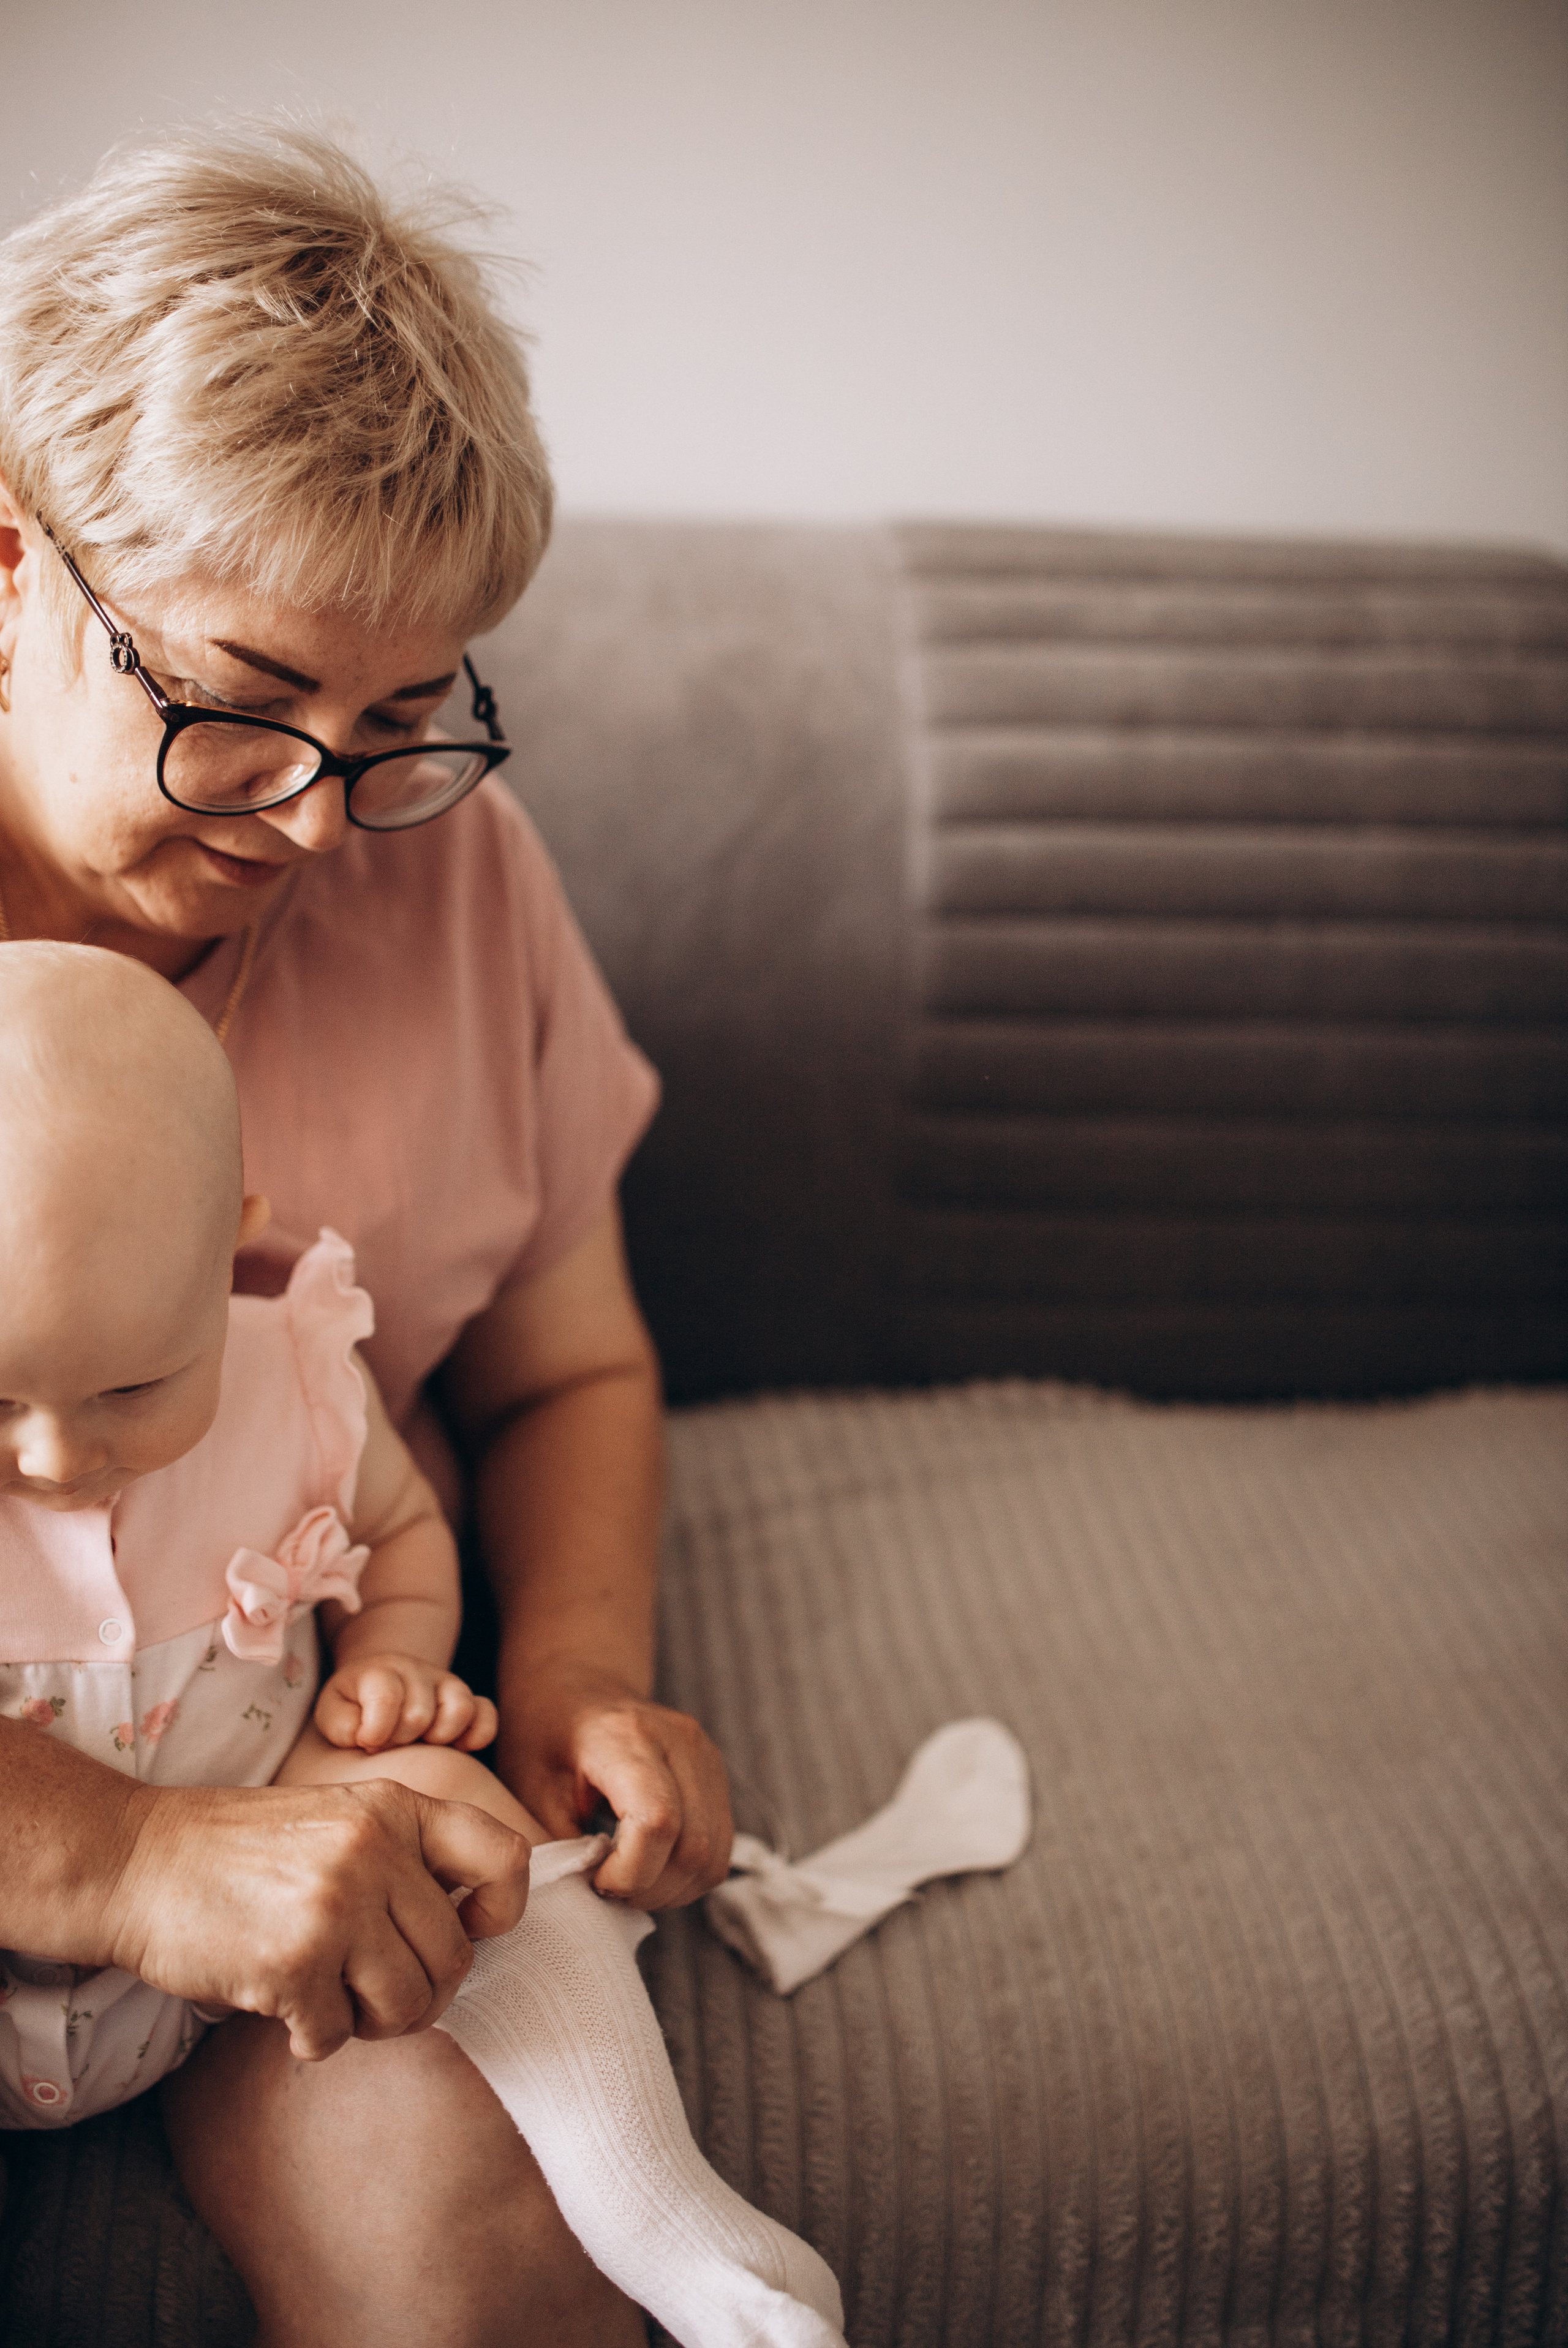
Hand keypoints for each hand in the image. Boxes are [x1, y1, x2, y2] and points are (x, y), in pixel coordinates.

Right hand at [107, 1776, 529, 2061]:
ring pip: (409, 2004)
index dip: (501, 1911)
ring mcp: (337, 1905)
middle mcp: (376, 1850)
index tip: (467, 1932)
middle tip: (376, 1996)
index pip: (504, 1857)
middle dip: (422, 1994)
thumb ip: (403, 1857)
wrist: (137, 1862)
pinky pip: (339, 2034)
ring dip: (375, 2024)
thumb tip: (468, 1932)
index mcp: (394, 1807)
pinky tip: (286, 2014)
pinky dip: (315, 2038)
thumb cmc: (240, 1851)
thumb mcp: (338, 1819)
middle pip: (454, 1957)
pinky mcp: (294, 1963)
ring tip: (335, 2006)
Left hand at [315, 1653, 497, 1755]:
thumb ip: (341, 1724)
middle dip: (401, 1741)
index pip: (386, 1698)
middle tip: (389, 1745)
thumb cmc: (354, 1706)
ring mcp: (446, 1683)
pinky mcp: (469, 1699)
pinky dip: (478, 1735)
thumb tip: (368, 1737)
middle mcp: (417, 1671)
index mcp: (380, 1671)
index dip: (376, 1732)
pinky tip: (458, 1748)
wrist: (380, 1682)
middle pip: (420, 1714)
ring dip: (438, 1738)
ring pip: (460, 1709)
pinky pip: (487, 1714)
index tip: (366, 1743)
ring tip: (420, 1744)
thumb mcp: (333, 1713)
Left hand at [497, 1667, 732, 1910]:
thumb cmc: (545, 1735)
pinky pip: (719, 1847)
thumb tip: (586, 1898)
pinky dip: (688, 1875)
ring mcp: (706, 1755)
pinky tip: (650, 1868)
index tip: (595, 1880)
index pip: (657, 1820)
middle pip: (692, 1845)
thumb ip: (559, 1843)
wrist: (577, 1686)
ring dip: (672, 1889)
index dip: (630, 1872)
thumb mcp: (529, 1786)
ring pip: (713, 1855)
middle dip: (649, 1888)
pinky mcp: (717, 1774)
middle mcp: (679, 1740)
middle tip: (607, 1888)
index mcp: (625, 1736)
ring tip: (628, 1880)